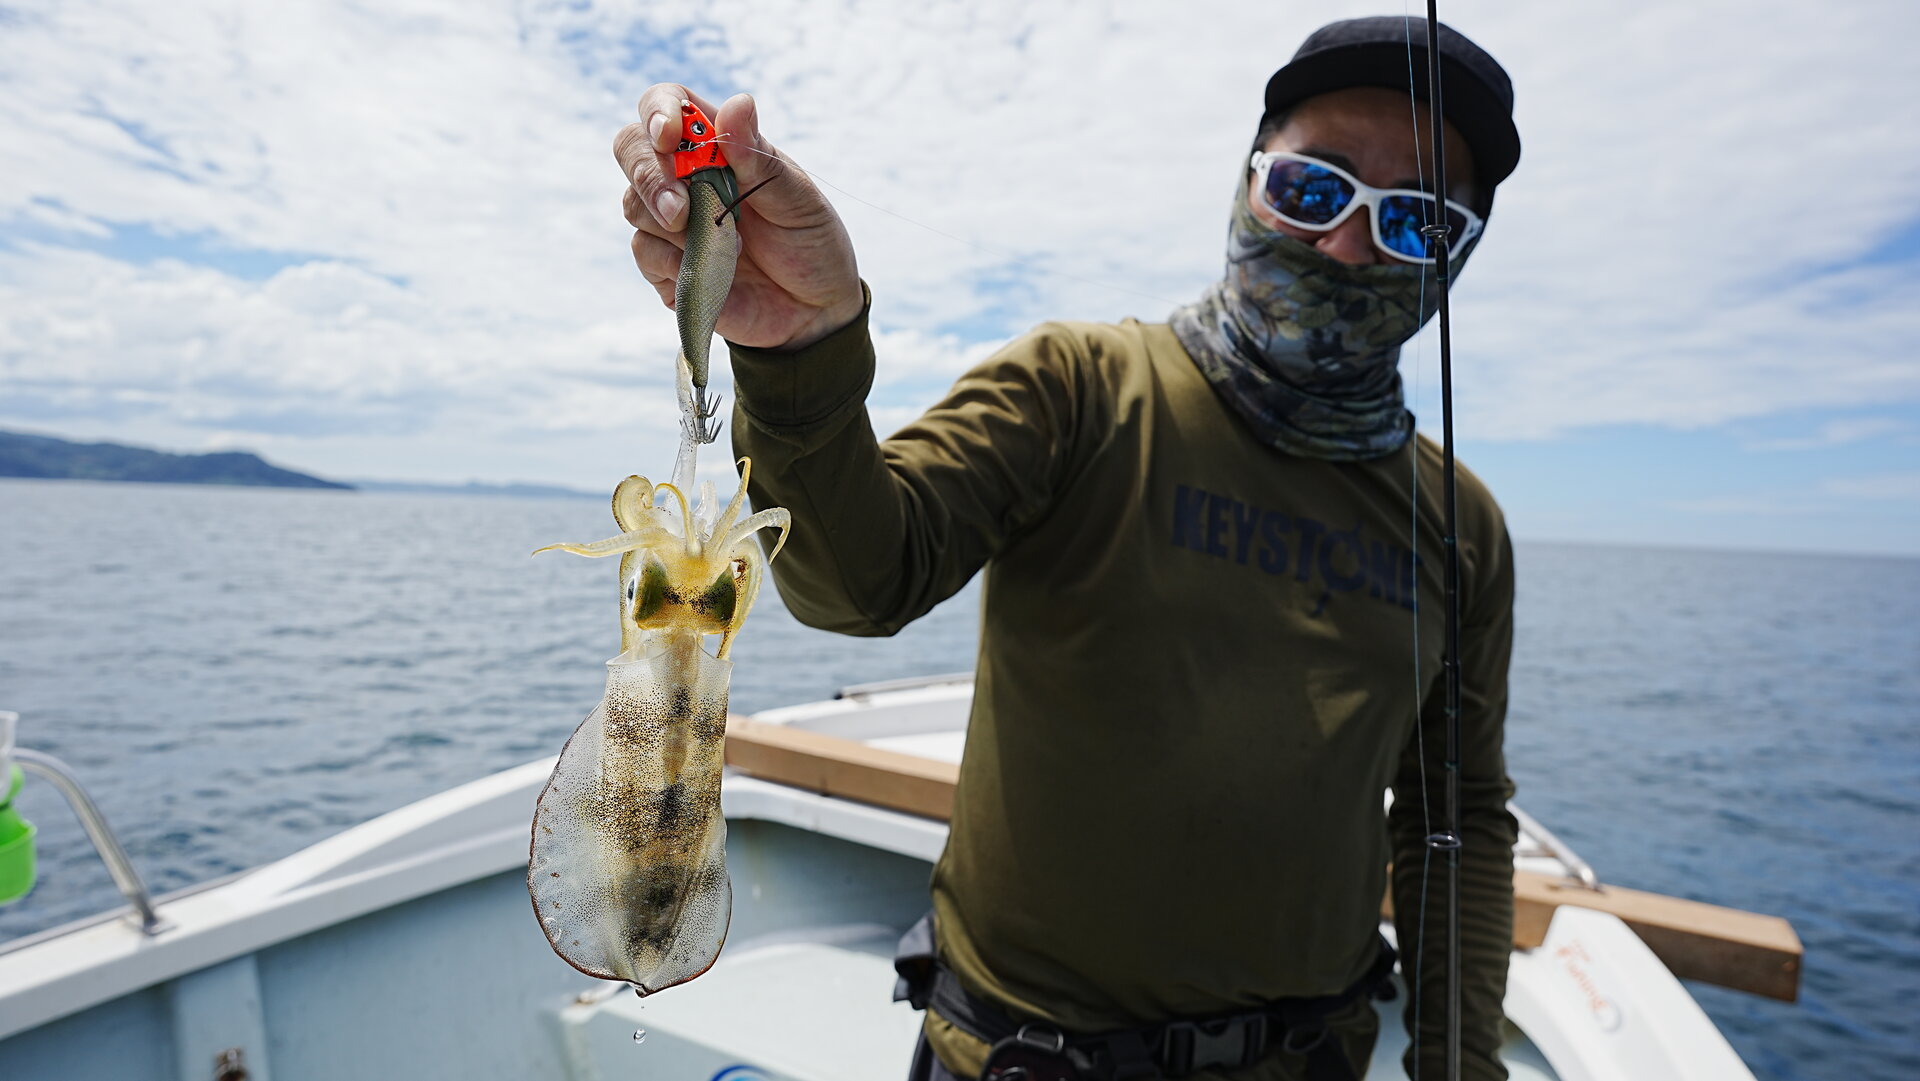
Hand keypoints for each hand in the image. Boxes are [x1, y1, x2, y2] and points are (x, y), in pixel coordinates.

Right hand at [616, 87, 863, 350]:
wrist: (816, 311)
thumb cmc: (810, 242)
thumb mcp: (797, 198)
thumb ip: (759, 157)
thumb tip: (737, 104)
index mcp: (716, 145)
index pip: (666, 104)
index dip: (658, 111)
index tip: (669, 136)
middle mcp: (684, 177)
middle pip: (631, 149)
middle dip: (649, 175)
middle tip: (681, 209)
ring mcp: (670, 222)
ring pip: (633, 204)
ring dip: (675, 226)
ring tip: (732, 247)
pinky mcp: (666, 267)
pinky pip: (645, 253)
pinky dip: (676, 261)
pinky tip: (717, 270)